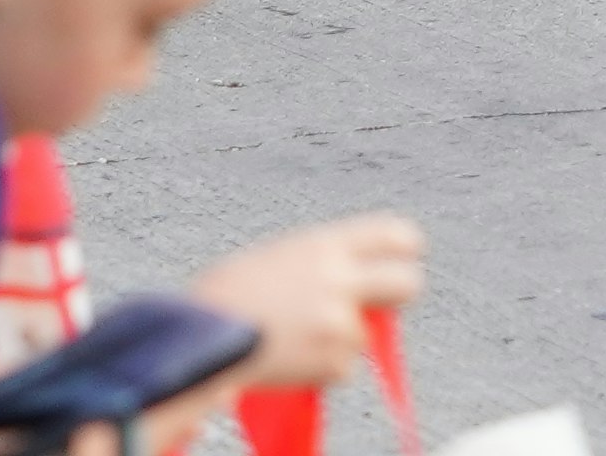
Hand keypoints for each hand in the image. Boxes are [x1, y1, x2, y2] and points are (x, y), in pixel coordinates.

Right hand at [185, 217, 428, 390]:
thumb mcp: (279, 257)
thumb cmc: (226, 295)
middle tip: (378, 306)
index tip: (401, 261)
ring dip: (339, 343)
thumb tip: (361, 282)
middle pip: (408, 284)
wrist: (197, 335)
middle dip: (398, 297)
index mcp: (325, 244)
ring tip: (294, 337)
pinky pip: (342, 369)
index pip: (397, 234)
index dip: (404, 250)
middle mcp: (339, 278)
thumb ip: (325, 264)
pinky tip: (287, 357)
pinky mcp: (330, 360)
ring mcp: (338, 320)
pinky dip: (320, 370)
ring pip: (365, 337)